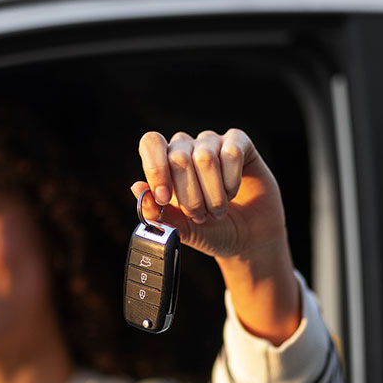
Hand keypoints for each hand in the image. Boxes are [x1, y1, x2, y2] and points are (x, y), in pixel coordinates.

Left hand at [133, 129, 300, 344]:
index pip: (151, 143)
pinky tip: (233, 193)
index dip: (156, 169)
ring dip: (213, 194)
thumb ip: (158, 213)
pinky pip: (232, 152)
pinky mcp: (240, 144)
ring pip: (205, 157)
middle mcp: (187, 147)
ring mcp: (213, 143)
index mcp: (165, 164)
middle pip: (178, 157)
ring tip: (217, 210)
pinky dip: (232, 181)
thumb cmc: (210, 231)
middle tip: (199, 216)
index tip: (165, 200)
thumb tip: (136, 187)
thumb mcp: (181, 229)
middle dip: (190, 195)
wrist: (247, 240)